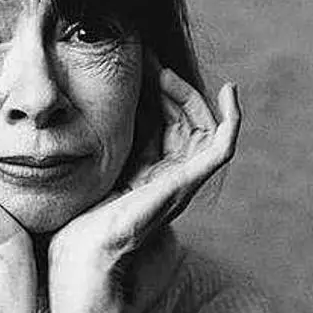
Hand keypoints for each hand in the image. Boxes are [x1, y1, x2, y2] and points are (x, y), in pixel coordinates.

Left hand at [47, 66, 240, 312]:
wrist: (83, 252)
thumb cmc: (79, 218)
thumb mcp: (91, 166)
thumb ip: (99, 144)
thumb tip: (82, 110)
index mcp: (147, 170)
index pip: (164, 121)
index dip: (157, 90)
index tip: (139, 63)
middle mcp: (169, 174)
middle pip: (185, 119)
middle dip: (170, 86)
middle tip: (150, 61)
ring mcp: (181, 179)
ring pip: (203, 126)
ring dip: (188, 93)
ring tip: (164, 72)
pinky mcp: (187, 182)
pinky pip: (221, 148)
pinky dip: (232, 120)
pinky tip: (230, 92)